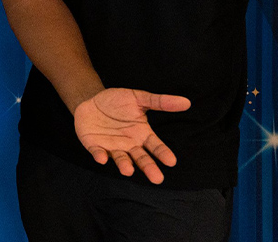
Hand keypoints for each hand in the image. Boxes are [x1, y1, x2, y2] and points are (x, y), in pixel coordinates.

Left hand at [73, 88, 190, 183]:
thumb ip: (160, 102)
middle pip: (141, 158)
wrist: (91, 100)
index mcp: (142, 134)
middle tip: (157, 179)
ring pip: (121, 159)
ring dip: (124, 165)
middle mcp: (129, 144)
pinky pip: (98, 152)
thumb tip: (186, 102)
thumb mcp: (139, 98)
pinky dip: (100, 156)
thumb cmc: (117, 101)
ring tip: (129, 171)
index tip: (171, 161)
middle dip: (148, 168)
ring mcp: (112, 146)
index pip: (155, 146)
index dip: (163, 153)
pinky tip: (102, 158)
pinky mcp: (95, 146)